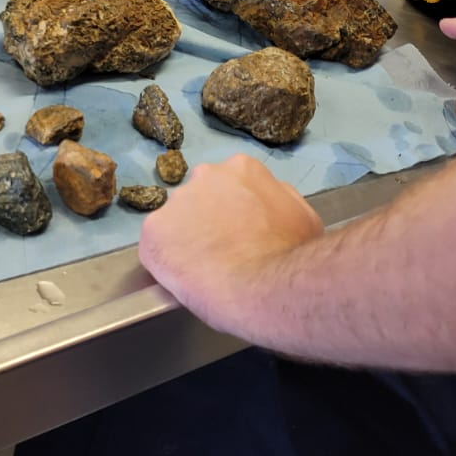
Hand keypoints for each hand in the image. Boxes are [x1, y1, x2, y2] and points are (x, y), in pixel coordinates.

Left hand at [138, 154, 323, 327]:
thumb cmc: (290, 253)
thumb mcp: (302, 217)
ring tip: (206, 270)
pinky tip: (187, 278)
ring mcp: (174, 203)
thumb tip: (267, 205)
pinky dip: (167, 263)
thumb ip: (278, 201)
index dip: (234, 213)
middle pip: (200, 199)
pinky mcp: (152, 232)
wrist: (263, 286)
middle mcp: (202, 176)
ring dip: (186, 241)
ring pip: (176, 223)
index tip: (241, 234)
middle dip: (207, 222)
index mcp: (240, 168)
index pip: (230, 187)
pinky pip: (157, 248)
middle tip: (223, 252)